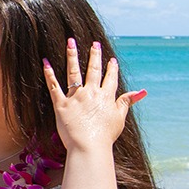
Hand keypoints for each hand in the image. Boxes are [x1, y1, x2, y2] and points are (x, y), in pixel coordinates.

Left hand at [42, 38, 146, 154]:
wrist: (89, 146)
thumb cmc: (105, 136)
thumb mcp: (120, 118)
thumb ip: (127, 102)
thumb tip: (142, 91)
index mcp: (106, 97)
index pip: (110, 79)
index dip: (111, 69)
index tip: (111, 60)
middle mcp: (91, 93)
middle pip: (93, 70)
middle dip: (94, 55)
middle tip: (94, 43)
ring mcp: (76, 97)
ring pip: (74, 72)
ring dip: (72, 55)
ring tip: (70, 42)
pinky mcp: (61, 104)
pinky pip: (54, 86)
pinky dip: (49, 74)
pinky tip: (46, 62)